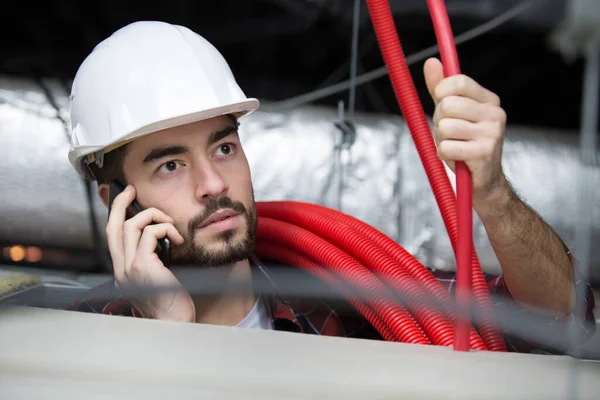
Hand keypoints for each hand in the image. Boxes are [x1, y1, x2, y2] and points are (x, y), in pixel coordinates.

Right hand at [106, 184, 194, 321]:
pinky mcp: (143, 265)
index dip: (115, 216)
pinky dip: (166, 229)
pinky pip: (151, 233)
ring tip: (170, 225)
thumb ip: (150, 263)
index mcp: (122, 272)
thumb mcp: (155, 281)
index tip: (124, 201)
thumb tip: (160, 242)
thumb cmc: (170, 306)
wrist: (173, 324)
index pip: (112, 238)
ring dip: (154, 216)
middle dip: (120, 203)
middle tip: (131, 190)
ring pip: (131, 225)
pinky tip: (178, 239)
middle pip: (112, 226)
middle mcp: (120, 269)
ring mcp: (129, 267)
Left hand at [424, 57, 507, 202]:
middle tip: (449, 133)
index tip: (441, 103)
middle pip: (447, 106)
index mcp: (489, 101)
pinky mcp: (484, 153)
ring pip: (444, 127)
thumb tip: (430, 62)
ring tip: (454, 146)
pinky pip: (446, 147)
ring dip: (441, 140)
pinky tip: (457, 158)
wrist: (485, 182)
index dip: (441, 92)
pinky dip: (444, 155)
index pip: (457, 82)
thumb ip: (440, 89)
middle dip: (438, 121)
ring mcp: (492, 133)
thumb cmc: (465, 145)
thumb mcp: (453, 114)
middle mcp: (495, 114)